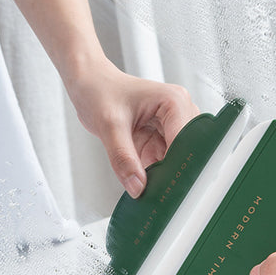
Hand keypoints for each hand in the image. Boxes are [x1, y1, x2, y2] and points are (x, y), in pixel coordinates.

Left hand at [68, 60, 198, 197]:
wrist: (90, 84)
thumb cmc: (99, 90)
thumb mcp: (108, 125)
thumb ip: (123, 158)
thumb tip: (137, 186)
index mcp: (174, 102)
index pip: (185, 142)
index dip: (178, 166)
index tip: (166, 186)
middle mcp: (179, 113)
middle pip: (185, 154)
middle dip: (171, 173)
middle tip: (155, 190)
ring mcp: (172, 128)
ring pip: (176, 162)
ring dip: (163, 175)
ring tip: (148, 186)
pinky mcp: (163, 139)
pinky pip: (165, 163)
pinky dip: (155, 174)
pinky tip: (144, 180)